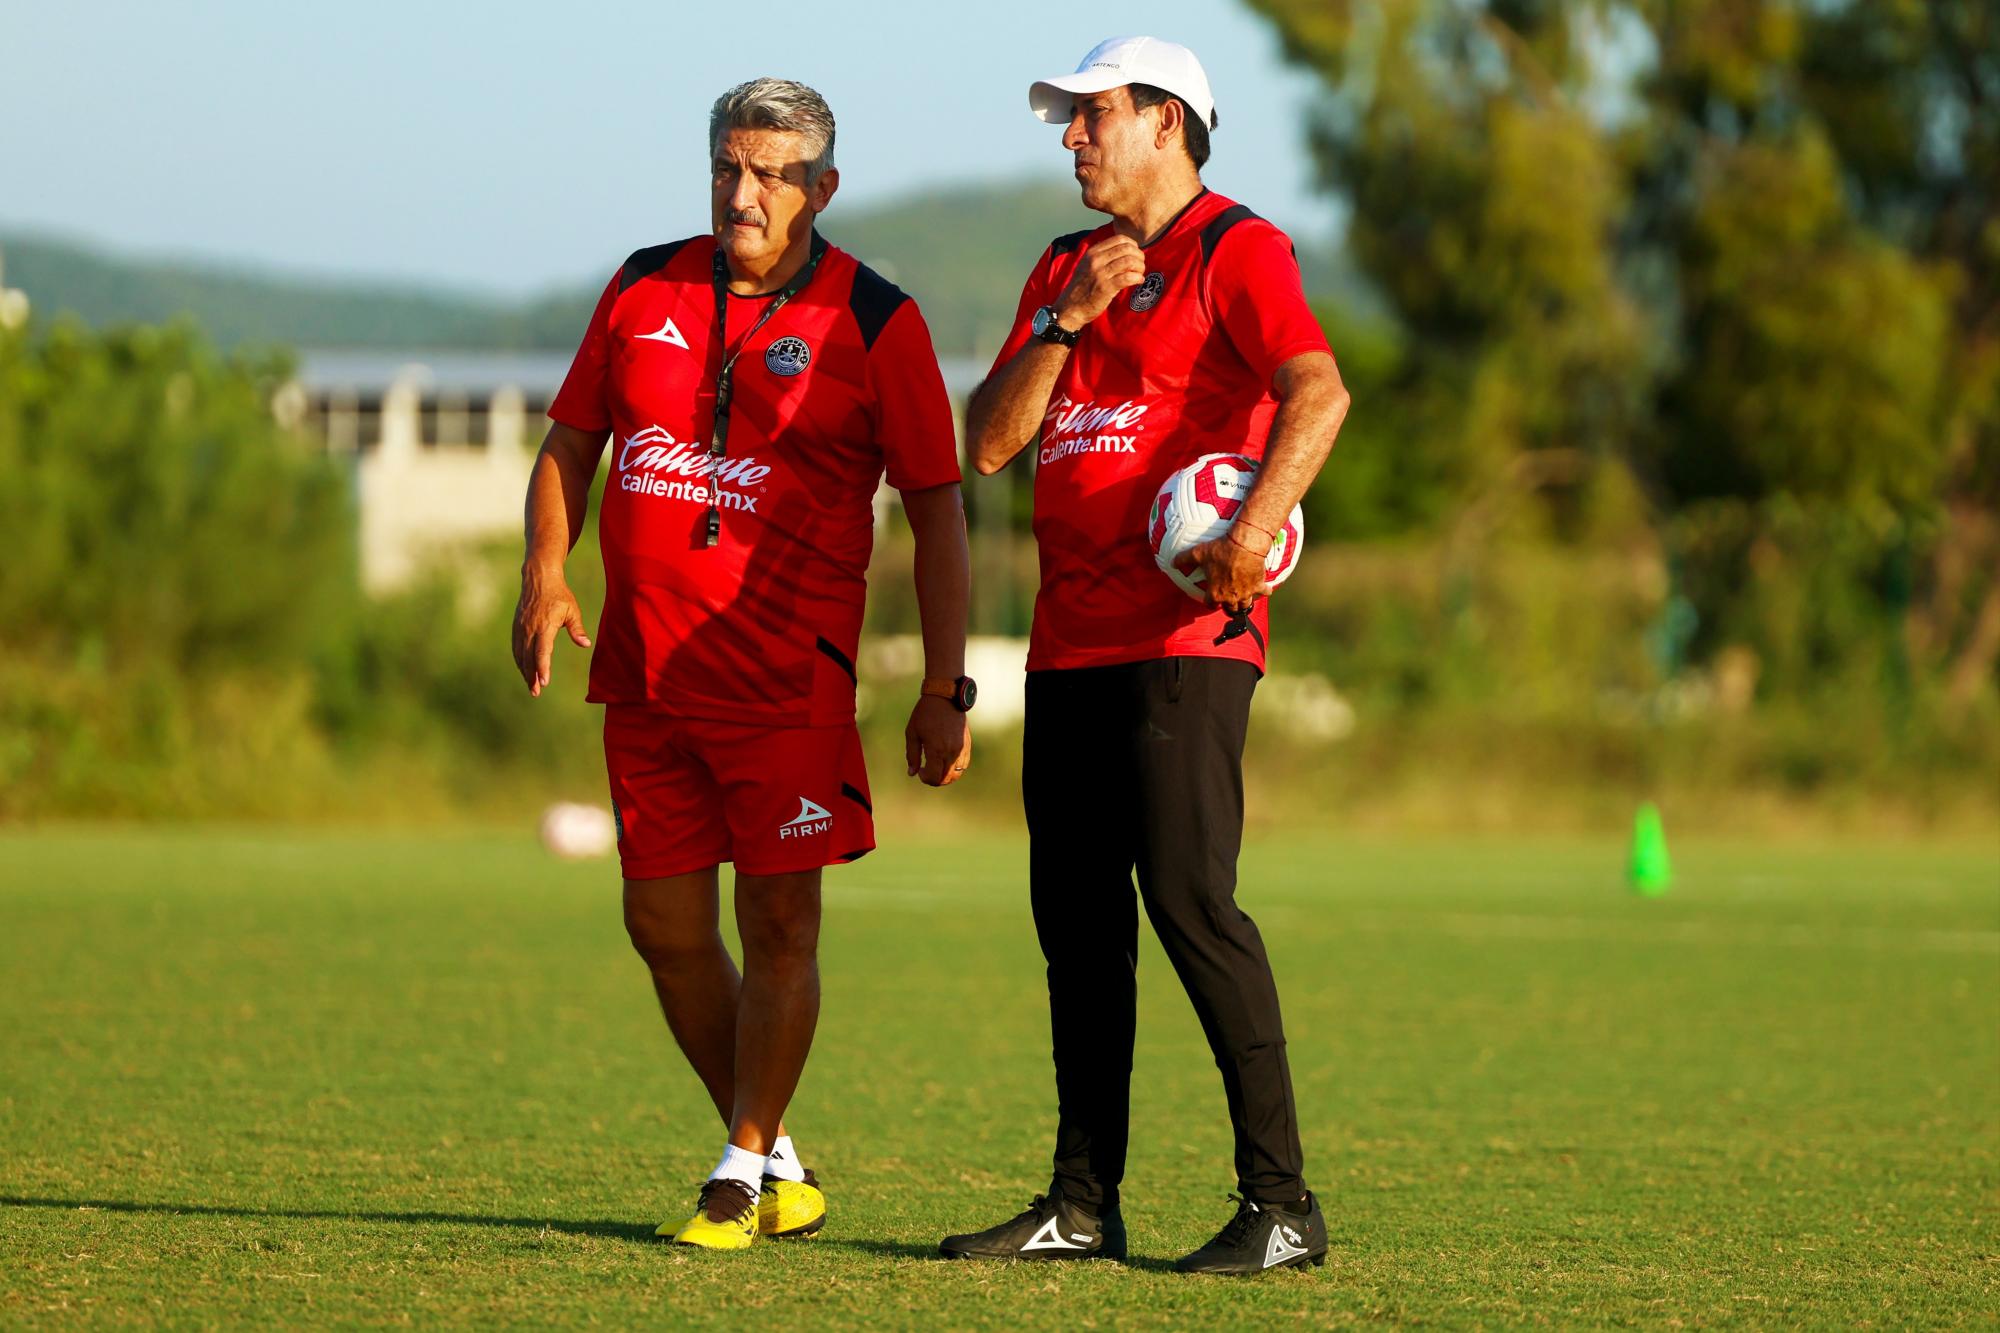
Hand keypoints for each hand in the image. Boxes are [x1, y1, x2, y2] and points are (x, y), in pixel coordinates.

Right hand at [511, 563, 591, 696]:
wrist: (538, 579)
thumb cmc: (559, 595)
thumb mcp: (572, 610)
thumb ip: (577, 629)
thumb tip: (586, 644)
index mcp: (544, 625)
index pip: (542, 651)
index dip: (542, 667)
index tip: (543, 682)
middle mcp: (529, 628)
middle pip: (528, 657)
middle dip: (531, 675)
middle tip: (535, 692)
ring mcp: (521, 628)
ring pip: (520, 654)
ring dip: (524, 671)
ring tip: (531, 686)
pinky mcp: (516, 627)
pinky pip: (516, 647)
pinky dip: (519, 660)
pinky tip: (524, 670)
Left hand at [904, 695, 971, 786]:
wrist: (945, 697)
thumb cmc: (925, 714)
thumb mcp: (912, 733)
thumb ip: (912, 755)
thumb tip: (912, 773)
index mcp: (936, 749)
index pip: (934, 777)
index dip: (926, 779)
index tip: (920, 771)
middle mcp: (951, 751)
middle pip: (946, 778)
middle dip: (935, 780)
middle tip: (926, 772)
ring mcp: (961, 748)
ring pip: (957, 774)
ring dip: (946, 776)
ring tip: (936, 768)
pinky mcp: (967, 744)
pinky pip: (963, 765)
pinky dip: (955, 769)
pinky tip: (946, 762)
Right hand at [1053, 236, 1146, 327]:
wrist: (1070, 308)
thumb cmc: (1082, 288)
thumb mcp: (1087, 266)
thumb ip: (1103, 258)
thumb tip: (1126, 253)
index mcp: (1093, 252)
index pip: (1120, 239)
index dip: (1133, 245)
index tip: (1135, 254)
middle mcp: (1096, 260)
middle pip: (1127, 249)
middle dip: (1139, 256)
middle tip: (1140, 265)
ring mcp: (1100, 274)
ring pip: (1130, 261)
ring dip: (1140, 267)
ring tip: (1140, 273)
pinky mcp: (1106, 288)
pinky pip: (1128, 277)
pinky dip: (1138, 278)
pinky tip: (1138, 281)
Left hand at [1174, 528, 1271, 614]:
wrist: (1245, 545)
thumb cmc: (1221, 551)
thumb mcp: (1198, 553)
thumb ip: (1183, 559)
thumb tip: (1171, 562)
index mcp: (1216, 594)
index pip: (1210, 605)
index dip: (1209, 601)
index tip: (1210, 597)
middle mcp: (1231, 598)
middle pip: (1230, 609)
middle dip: (1227, 605)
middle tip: (1227, 598)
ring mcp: (1247, 593)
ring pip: (1246, 605)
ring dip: (1244, 602)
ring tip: (1243, 596)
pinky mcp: (1259, 585)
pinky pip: (1265, 592)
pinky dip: (1265, 590)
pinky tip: (1265, 588)